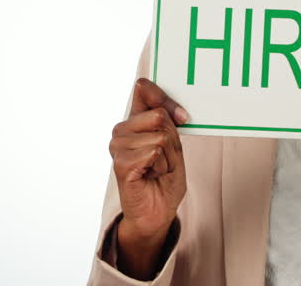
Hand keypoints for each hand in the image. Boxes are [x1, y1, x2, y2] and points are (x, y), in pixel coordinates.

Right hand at [108, 77, 189, 277]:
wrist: (157, 212)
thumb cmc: (164, 178)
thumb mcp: (173, 144)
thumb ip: (167, 123)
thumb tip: (166, 111)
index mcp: (134, 120)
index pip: (143, 88)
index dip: (166, 99)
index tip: (183, 117)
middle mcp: (121, 130)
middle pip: (159, 116)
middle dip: (172, 141)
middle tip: (164, 159)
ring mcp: (117, 146)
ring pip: (159, 136)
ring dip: (168, 158)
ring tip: (157, 169)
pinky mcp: (120, 162)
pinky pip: (154, 152)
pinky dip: (162, 167)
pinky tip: (151, 176)